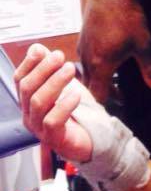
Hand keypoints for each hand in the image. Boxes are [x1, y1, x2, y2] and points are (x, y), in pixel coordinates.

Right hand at [14, 44, 93, 162]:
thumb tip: (37, 48)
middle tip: (60, 57)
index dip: (29, 64)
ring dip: (55, 82)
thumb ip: (50, 70)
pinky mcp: (53, 138)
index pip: (20, 80)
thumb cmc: (74, 115)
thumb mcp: (62, 88)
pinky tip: (75, 94)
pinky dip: (64, 105)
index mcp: (28, 102)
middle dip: (43, 69)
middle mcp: (29, 115)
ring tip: (70, 69)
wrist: (90, 142)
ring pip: (39, 102)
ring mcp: (39, 128)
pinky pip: (53, 120)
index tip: (41, 50)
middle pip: (27, 89)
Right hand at [78, 0, 150, 101]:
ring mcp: (81, 48)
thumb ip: (150, 70)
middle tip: (120, 98)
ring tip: (114, 82)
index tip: (121, 107)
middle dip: (104, 94)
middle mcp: (86, 59)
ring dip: (98, 80)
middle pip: (90, 87)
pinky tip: (106, 63)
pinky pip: (83, 61)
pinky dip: (93, 68)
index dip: (108, 105)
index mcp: (100, 65)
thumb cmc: (130, 19)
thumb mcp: (144, 46)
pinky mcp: (82, 38)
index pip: (98, 95)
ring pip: (85, 73)